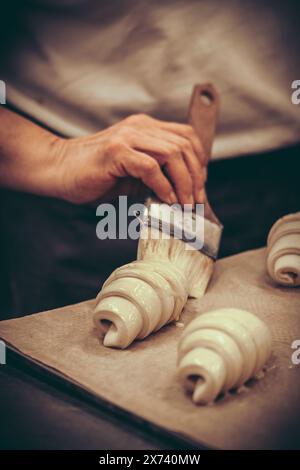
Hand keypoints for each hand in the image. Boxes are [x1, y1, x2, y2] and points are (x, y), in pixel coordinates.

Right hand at [56, 114, 206, 204]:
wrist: (59, 171)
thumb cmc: (95, 176)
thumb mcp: (134, 173)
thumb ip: (156, 174)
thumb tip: (184, 192)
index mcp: (145, 128)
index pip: (186, 136)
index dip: (199, 161)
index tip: (200, 186)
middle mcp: (139, 127)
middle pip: (184, 145)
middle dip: (196, 176)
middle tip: (196, 201)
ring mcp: (127, 137)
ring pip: (172, 154)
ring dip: (184, 183)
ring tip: (185, 204)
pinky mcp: (116, 151)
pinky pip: (151, 167)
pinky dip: (163, 186)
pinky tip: (166, 199)